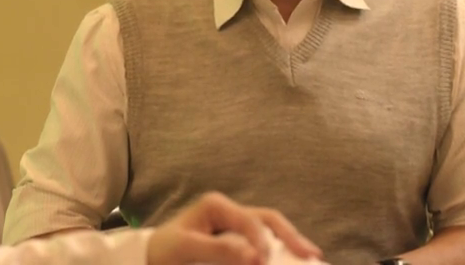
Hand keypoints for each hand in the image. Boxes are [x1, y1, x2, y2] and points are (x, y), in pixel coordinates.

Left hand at [145, 192, 323, 264]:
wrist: (153, 257)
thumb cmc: (166, 250)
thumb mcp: (186, 248)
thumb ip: (219, 249)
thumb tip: (254, 255)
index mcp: (216, 205)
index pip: (250, 220)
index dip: (261, 242)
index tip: (263, 262)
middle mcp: (230, 212)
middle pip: (268, 219)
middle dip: (290, 235)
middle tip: (311, 254)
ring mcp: (235, 225)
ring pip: (271, 228)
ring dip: (290, 241)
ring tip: (311, 255)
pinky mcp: (237, 239)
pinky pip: (263, 241)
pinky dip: (279, 248)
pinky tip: (293, 258)